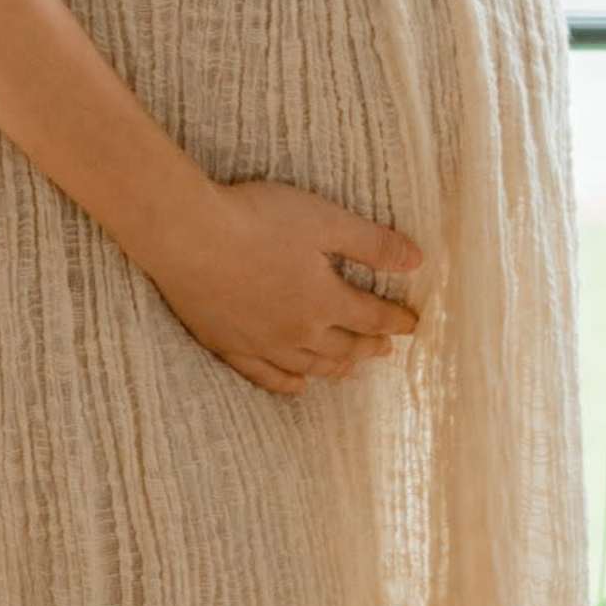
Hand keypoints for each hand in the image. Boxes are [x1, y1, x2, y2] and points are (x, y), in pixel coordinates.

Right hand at [149, 176, 431, 394]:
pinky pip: (265, 376)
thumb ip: (372, 243)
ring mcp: (262, 344)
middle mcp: (298, 332)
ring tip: (350, 367)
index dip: (396, 320)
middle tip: (385, 348)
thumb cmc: (256, 220)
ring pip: (309, 366)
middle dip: (370, 347)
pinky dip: (287, 383)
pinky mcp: (228, 345)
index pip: (372, 317)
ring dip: (336, 367)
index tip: (412, 323)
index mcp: (325, 301)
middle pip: (344, 347)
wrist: (187, 236)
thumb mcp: (324, 221)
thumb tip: (418, 260)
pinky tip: (298, 385)